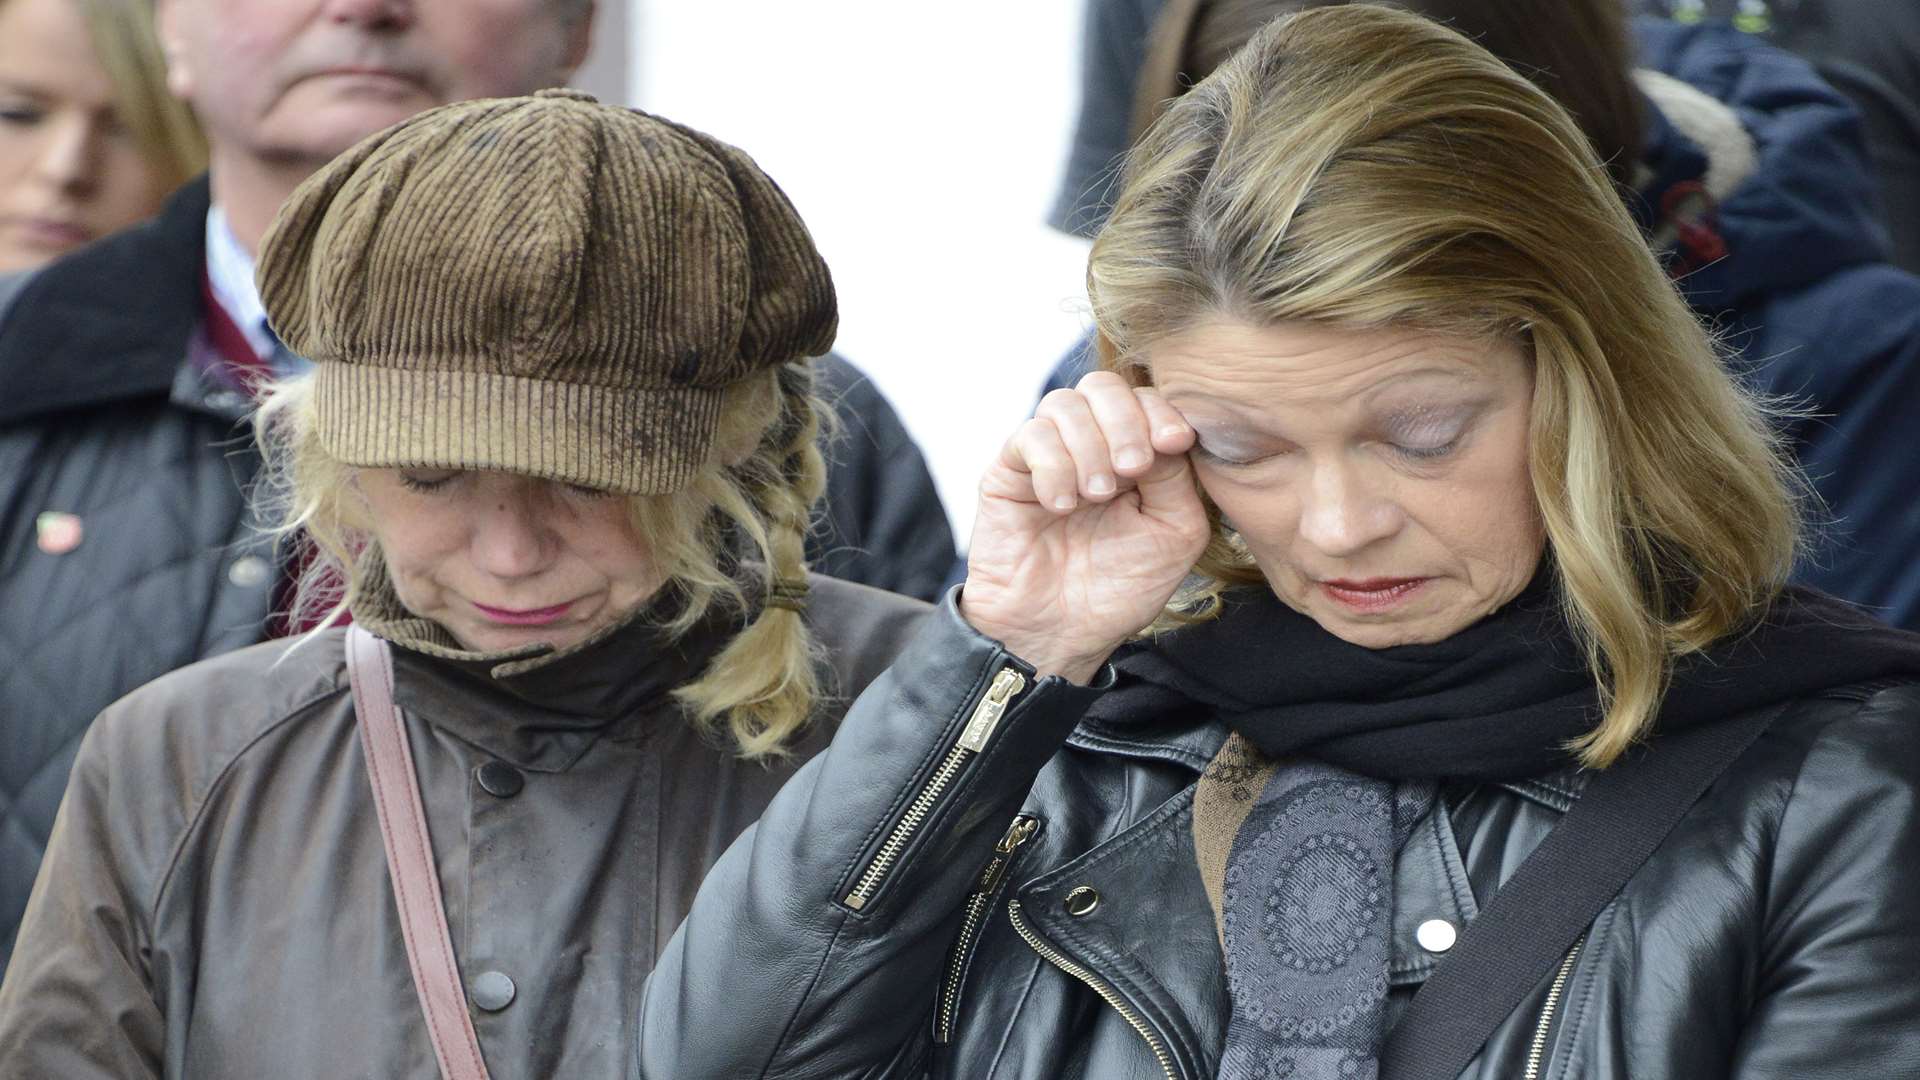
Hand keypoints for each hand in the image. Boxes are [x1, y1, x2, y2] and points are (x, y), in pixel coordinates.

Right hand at [961, 371, 1210, 682]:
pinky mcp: (1010, 470)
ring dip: (1089, 447)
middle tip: (1133, 470)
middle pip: (1104, 386)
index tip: (1174, 443)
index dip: (1161, 411)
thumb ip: (1178, 476)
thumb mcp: (1175, 532)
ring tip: (1095, 497)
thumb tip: (1164, 431)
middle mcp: (1092, 446)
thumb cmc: (1120, 587)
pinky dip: (1053, 466)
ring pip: (1065, 404)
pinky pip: (1030, 436)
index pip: (1146, 400)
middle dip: (1125, 421)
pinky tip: (1061, 506)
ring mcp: (1049, 455)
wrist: (1059, 631)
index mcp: (1137, 453)